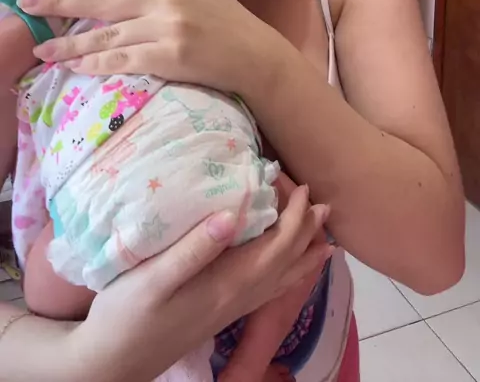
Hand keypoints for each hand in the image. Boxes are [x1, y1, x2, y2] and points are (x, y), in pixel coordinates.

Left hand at [20, 0, 283, 97]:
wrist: (256, 56)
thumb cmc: (230, 19)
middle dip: (57, 2)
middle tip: (27, 6)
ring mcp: (164, 29)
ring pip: (105, 34)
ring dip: (69, 43)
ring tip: (42, 49)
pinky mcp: (168, 57)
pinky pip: (122, 60)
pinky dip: (95, 63)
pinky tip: (74, 66)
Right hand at [68, 185, 331, 381]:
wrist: (112, 363)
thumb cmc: (127, 315)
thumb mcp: (153, 278)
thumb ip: (194, 248)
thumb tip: (233, 214)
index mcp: (226, 284)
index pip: (276, 247)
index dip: (294, 217)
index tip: (302, 187)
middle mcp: (237, 298)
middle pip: (286, 262)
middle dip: (307, 232)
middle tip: (325, 205)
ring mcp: (230, 309)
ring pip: (281, 280)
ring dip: (303, 255)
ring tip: (323, 237)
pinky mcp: (219, 313)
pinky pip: (268, 290)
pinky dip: (287, 274)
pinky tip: (284, 269)